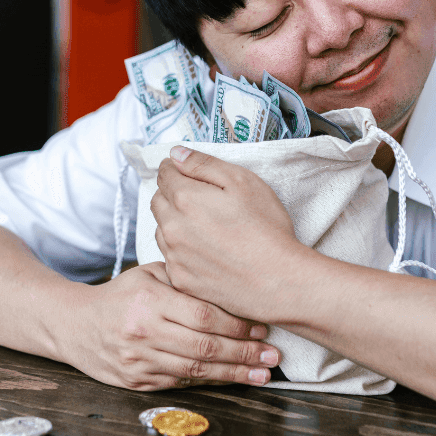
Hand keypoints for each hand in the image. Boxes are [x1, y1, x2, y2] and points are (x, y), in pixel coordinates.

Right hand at [52, 263, 280, 390]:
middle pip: (204, 347)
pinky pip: (180, 382)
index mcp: (149, 301)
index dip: (237, 324)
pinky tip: (232, 378)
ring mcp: (139, 361)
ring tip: (261, 373)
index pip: (203, 316)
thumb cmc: (120, 295)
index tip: (262, 327)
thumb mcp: (149, 275)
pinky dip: (210, 382)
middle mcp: (144, 333)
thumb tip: (233, 285)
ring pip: (195, 370)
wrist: (74, 324)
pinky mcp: (136, 382)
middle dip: (244, 352)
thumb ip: (185, 280)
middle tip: (273, 355)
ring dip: (233, 373)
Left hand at [151, 147, 306, 319]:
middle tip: (202, 199)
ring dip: (175, 222)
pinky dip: (181, 250)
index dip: (177, 168)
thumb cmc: (266, 229)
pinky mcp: (180, 280)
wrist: (277, 281)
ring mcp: (174, 256)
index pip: (164, 173)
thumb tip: (175, 154)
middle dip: (173, 194)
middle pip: (158, 200)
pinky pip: (170, 257)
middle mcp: (172, 227)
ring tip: (207, 226)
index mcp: (185, 198)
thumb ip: (204, 164)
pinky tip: (207, 251)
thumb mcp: (243, 182)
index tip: (189, 172)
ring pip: (162, 229)